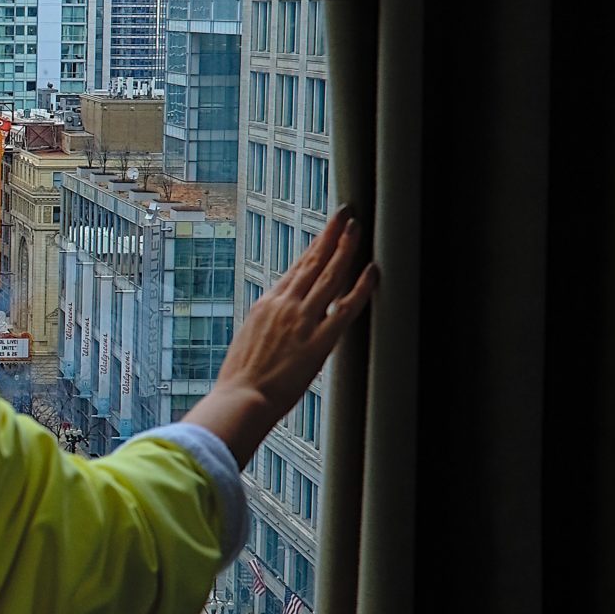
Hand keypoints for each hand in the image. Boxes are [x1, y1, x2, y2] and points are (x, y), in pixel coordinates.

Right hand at [184, 208, 377, 464]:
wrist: (241, 399)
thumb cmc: (241, 381)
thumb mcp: (248, 343)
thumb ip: (266, 328)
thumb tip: (276, 326)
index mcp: (266, 305)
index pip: (296, 270)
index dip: (314, 249)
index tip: (325, 235)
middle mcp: (284, 305)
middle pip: (313, 263)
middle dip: (330, 235)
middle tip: (344, 214)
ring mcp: (302, 320)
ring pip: (330, 276)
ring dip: (345, 248)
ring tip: (357, 227)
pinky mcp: (319, 340)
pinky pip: (346, 308)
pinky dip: (361, 287)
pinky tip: (373, 270)